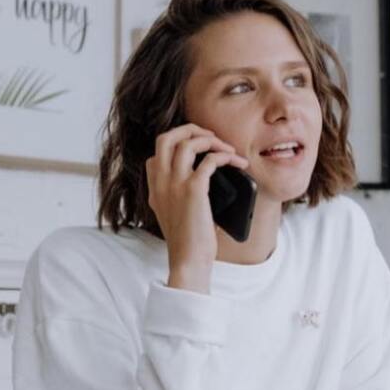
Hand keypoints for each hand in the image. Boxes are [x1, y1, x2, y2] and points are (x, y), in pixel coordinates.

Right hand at [145, 123, 249, 293]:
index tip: (196, 149)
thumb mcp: (174, 214)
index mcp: (154, 188)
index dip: (176, 144)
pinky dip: (225, 156)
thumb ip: (178, 194)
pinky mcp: (193, 190)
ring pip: (188, 143)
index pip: (156, 153)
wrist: (188, 260)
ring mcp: (174, 184)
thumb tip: (206, 176)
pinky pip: (209, 160)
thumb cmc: (188, 241)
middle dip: (190, 129)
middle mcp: (160, 182)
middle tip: (210, 137)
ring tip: (228, 149)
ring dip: (211, 140)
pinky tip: (235, 163)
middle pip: (166, 137)